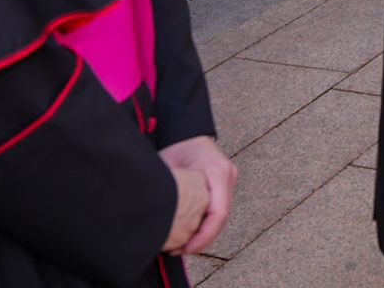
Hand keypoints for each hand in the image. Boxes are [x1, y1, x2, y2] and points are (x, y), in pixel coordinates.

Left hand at [160, 135, 237, 254]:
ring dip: (205, 234)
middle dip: (203, 240)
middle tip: (180, 251)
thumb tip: (155, 221)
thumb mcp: (168, 169)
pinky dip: (206, 225)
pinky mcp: (224, 185)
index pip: (218, 213)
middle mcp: (227, 176)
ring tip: (183, 245)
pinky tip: (191, 233)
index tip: (186, 248)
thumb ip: (168, 192)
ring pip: (221, 217)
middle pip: (221, 218)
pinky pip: (218, 210)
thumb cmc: (176, 147)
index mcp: (217, 171)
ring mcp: (228, 180)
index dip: (203, 236)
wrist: (185, 133)